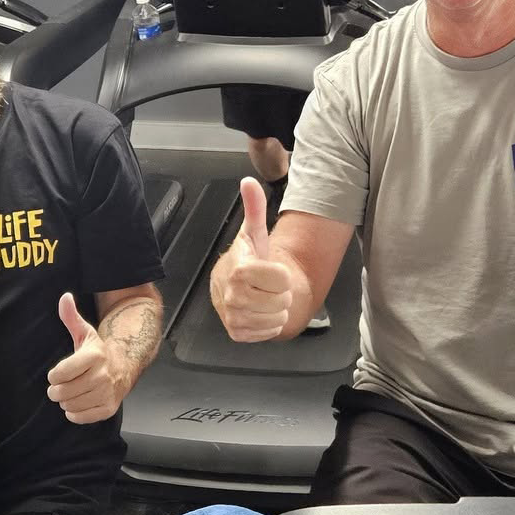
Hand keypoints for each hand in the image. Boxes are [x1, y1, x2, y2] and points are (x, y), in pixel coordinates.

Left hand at [48, 293, 123, 423]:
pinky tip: (79, 402)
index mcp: (95, 356)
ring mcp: (107, 393)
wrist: (124, 366)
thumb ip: (71, 316)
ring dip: (66, 401)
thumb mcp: (85, 332)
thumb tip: (64, 298)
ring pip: (70, 405)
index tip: (58, 372)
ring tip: (72, 392)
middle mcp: (103, 376)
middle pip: (62, 392)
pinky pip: (81, 417)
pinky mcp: (109, 408)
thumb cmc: (97, 352)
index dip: (54, 375)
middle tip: (62, 385)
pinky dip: (75, 413)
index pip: (60, 374)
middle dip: (57, 390)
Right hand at [216, 177, 292, 342]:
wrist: (233, 286)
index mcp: (239, 269)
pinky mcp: (236, 333)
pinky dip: (269, 325)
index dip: (282, 275)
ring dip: (276, 310)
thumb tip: (248, 181)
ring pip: (277, 319)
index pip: (282, 279)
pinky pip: (269, 333)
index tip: (270, 269)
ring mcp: (233, 316)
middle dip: (280, 293)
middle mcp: (232, 295)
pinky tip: (259, 312)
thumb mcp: (254, 234)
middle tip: (268, 286)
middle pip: (282, 300)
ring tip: (264, 298)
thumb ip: (254, 208)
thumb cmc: (249, 259)